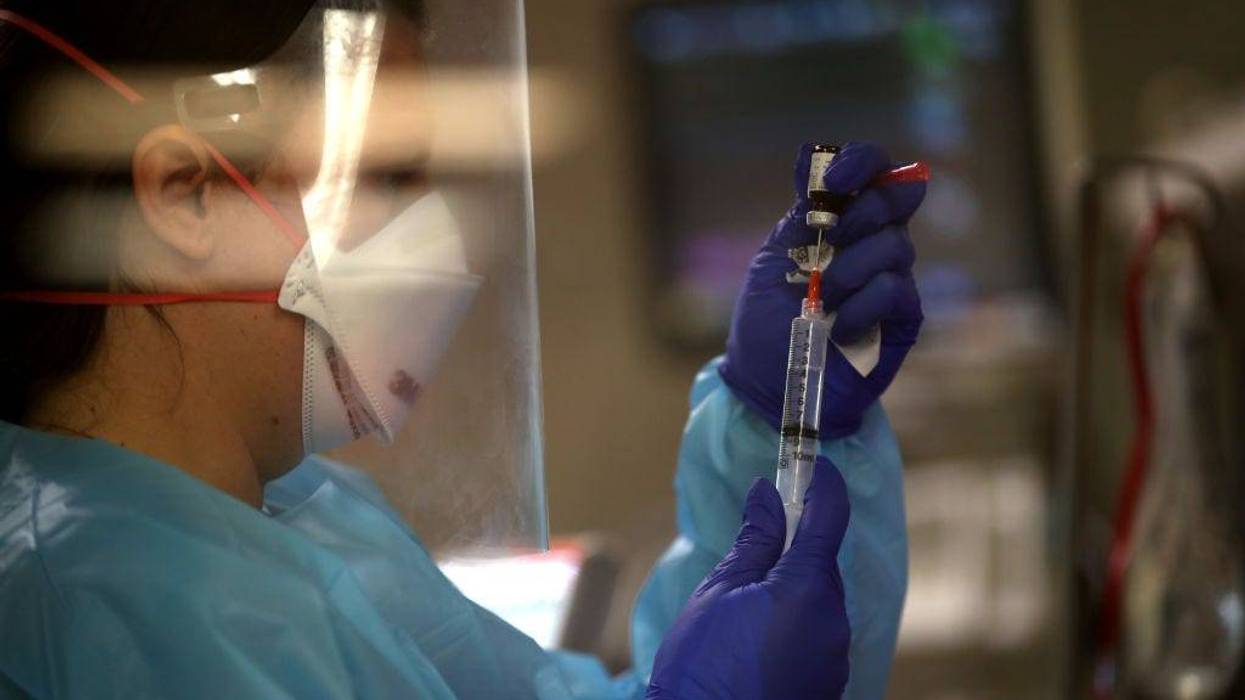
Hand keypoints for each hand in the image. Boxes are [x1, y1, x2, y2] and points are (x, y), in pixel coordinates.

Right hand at [646, 458, 850, 699]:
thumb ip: (753, 541)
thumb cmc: (704, 668)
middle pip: (821, 562)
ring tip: (741, 612)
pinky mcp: (829, 682)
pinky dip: (793, 625)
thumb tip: (769, 495)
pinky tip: (755, 642)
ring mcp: (836, 655)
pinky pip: (817, 635)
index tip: (813, 464)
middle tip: (753, 545)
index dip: (823, 483)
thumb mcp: (719, 593)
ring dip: (790, 591)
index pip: (830, 516)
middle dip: (793, 548)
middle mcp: (834, 620)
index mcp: (807, 588)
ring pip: (819, 601)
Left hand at [719, 142, 924, 438]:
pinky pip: (895, 290)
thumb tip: (810, 154)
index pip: (875, 172)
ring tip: (821, 300)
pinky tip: (837, 328)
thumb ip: (801, 213)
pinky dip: (861, 305)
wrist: (767, 383)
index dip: (863, 163)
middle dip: (857, 216)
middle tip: (827, 244)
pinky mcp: (904, 320)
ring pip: (894, 245)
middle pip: (895, 199)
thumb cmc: (767, 322)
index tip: (833, 181)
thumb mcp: (774, 258)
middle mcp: (874, 244)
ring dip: (849, 270)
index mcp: (844, 222)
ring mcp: (893, 280)